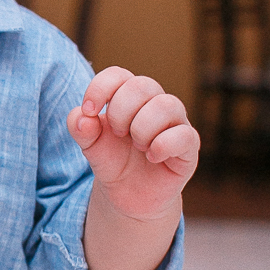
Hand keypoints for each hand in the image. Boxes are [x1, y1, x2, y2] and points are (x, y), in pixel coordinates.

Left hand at [67, 66, 199, 221]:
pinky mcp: (189, 146)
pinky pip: (184, 135)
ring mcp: (176, 123)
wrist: (128, 194)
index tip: (89, 110)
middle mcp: (155, 103)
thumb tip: (82, 117)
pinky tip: (152, 157)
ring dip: (142, 128)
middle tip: (117, 134)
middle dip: (121, 111)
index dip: (101, 88)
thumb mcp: (90, 146)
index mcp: (129, 96)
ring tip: (137, 146)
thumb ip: (80, 128)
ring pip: (166, 105)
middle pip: (142, 85)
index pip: (118, 74)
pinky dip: (162, 146)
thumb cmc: (113, 161)